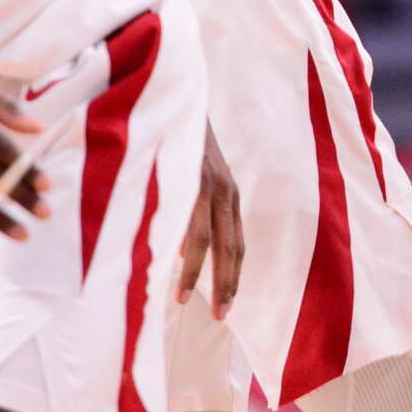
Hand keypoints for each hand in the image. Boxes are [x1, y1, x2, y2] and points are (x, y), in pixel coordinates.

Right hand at [179, 126, 244, 317]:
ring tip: (186, 300)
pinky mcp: (190, 178)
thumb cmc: (180, 141)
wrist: (178, 95)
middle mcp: (225, 191)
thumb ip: (193, 213)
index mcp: (228, 194)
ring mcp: (208, 184)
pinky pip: (188, 220)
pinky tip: (175, 266)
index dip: (232, 276)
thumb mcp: (193, 177)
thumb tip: (181, 253)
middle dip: (226, 285)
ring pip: (207, 239)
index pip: (236, 244)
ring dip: (198, 274)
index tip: (226, 305)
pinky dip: (183, 247)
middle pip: (230, 248)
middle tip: (220, 316)